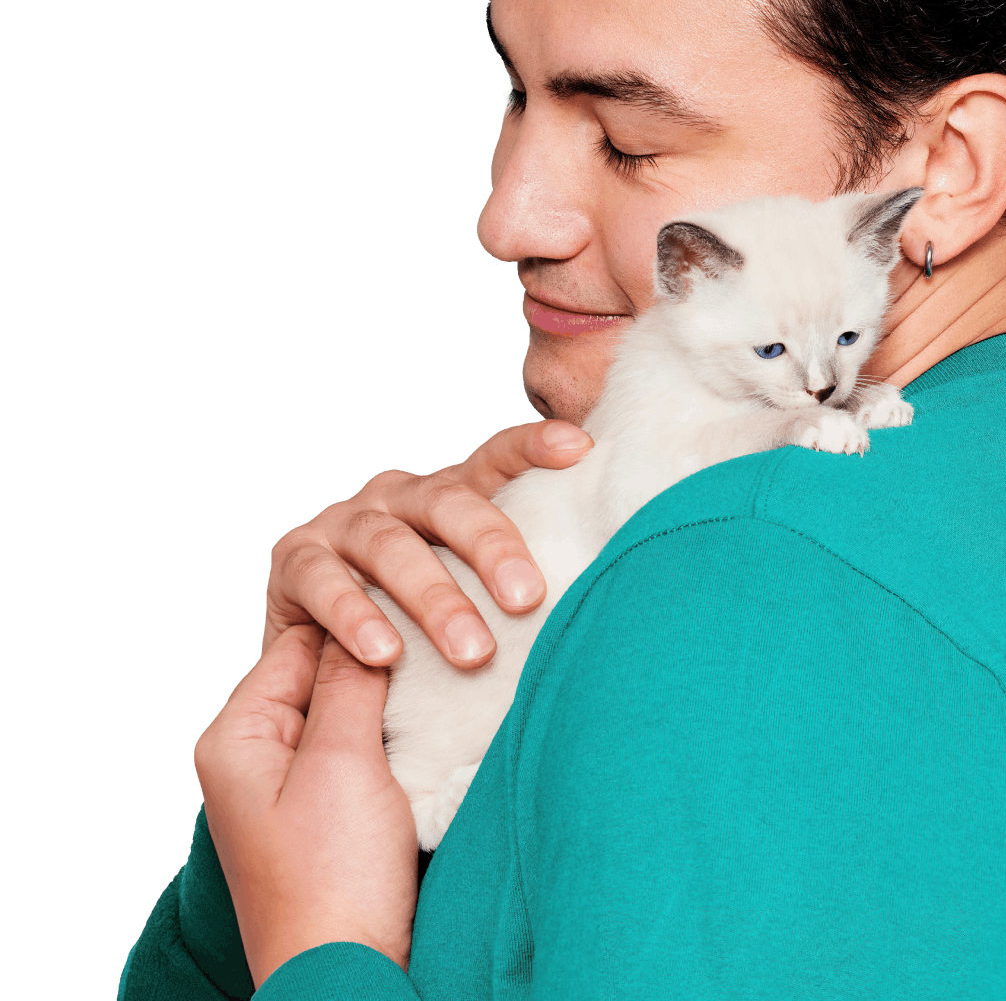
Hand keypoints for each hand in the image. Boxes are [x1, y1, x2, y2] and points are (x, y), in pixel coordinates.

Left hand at [196, 626, 415, 986]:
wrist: (349, 977)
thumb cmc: (333, 878)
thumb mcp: (342, 760)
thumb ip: (349, 681)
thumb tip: (363, 615)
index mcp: (236, 736)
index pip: (300, 642)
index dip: (358, 624)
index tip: (416, 615)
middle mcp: (254, 756)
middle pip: (322, 674)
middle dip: (376, 665)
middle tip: (435, 651)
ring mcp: (289, 788)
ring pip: (347, 711)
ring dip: (389, 705)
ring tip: (437, 693)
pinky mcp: (326, 814)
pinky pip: (359, 750)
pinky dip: (393, 739)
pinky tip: (428, 735)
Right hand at [265, 420, 592, 669]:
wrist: (318, 661)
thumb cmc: (417, 626)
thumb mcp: (470, 598)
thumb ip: (515, 586)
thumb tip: (607, 596)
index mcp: (446, 494)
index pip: (495, 459)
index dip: (533, 447)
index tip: (580, 448)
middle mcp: (396, 496)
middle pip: (448, 504)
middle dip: (492, 548)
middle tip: (531, 599)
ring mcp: (343, 523)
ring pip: (389, 546)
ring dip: (433, 598)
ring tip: (473, 650)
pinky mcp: (294, 560)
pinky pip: (322, 583)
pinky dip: (354, 616)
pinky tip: (386, 653)